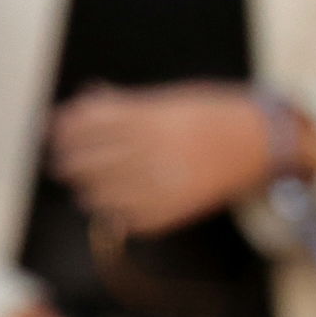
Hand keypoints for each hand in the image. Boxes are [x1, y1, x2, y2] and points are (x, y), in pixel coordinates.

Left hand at [47, 82, 283, 236]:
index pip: (87, 126)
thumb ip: (126, 102)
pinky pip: (129, 218)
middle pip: (87, 161)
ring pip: (102, 193)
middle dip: (69, 161)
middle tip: (63, 162)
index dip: (63, 128)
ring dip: (86, 189)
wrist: (262, 141)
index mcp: (148, 119)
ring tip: (83, 186)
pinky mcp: (174, 210)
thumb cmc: (213, 113)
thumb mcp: (169, 97)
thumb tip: (88, 98)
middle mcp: (151, 151)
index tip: (53, 129)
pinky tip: (110, 205)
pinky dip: (114, 213)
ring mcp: (163, 183)